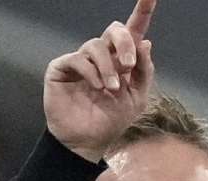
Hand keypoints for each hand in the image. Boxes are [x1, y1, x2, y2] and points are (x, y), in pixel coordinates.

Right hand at [44, 0, 156, 161]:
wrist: (87, 141)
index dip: (142, 11)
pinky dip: (91, 73)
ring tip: (111, 89)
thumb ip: (143, 71)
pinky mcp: (62, 68)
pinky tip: (97, 88)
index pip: (133, 31)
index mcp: (121, 60)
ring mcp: (80, 60)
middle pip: (114, 30)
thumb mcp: (137, 97)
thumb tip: (145, 42)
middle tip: (128, 65)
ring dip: (108, 67)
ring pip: (96, 45)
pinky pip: (78, 59)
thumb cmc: (111, 120)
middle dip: (124, 43)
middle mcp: (101, 56)